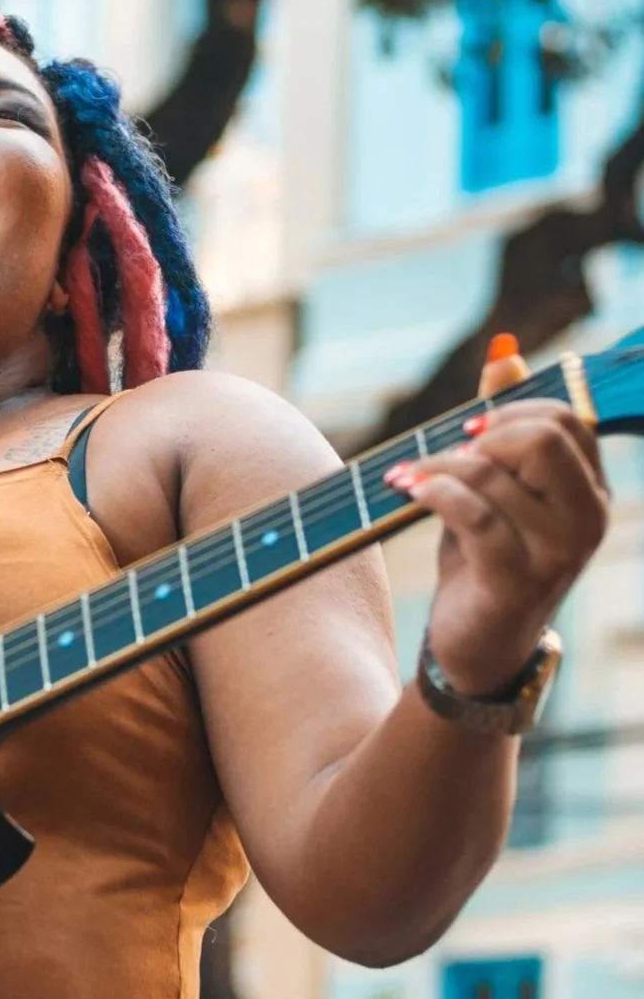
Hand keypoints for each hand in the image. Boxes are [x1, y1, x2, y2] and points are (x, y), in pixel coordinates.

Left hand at [384, 344, 609, 695]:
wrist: (478, 645)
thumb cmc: (487, 558)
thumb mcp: (497, 488)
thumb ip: (502, 425)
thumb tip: (504, 353)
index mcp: (591, 488)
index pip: (565, 417)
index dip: (507, 410)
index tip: (464, 430)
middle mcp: (590, 517)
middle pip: (542, 437)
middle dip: (480, 435)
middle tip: (439, 453)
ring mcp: (559, 552)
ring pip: (495, 475)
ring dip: (437, 467)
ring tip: (406, 478)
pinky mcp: (518, 580)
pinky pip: (473, 515)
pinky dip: (432, 493)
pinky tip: (406, 491)